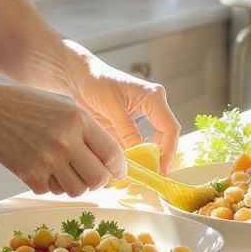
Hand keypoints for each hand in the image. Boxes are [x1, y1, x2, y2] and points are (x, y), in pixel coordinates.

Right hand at [0, 85, 126, 197]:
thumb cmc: (29, 107)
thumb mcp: (65, 109)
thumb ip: (88, 132)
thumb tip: (110, 160)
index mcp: (78, 120)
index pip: (112, 153)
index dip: (118, 167)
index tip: (116, 170)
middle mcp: (65, 141)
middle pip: (98, 178)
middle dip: (100, 180)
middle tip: (92, 175)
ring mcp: (47, 160)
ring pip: (77, 190)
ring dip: (75, 184)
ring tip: (65, 170)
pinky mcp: (30, 175)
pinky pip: (52, 191)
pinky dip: (52, 185)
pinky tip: (44, 168)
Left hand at [63, 41, 180, 174]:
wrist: (81, 77)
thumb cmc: (96, 82)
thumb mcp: (111, 107)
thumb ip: (127, 129)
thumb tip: (138, 152)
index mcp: (153, 96)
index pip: (170, 127)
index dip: (168, 150)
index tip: (161, 169)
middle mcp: (153, 104)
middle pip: (167, 134)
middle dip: (162, 155)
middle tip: (153, 174)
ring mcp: (145, 112)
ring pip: (156, 139)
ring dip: (151, 154)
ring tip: (143, 170)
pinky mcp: (134, 121)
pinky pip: (142, 139)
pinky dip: (139, 151)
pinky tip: (132, 161)